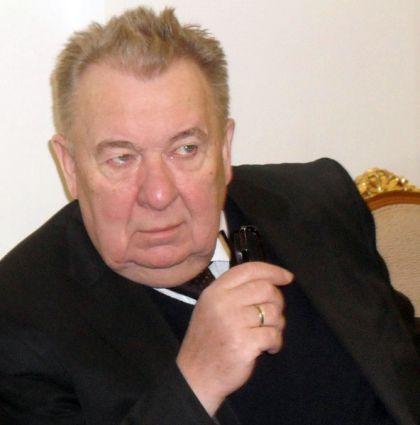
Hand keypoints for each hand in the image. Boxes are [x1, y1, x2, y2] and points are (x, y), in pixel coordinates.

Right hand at [176, 262, 292, 414]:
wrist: (196, 376)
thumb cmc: (208, 340)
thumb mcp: (211, 307)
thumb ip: (234, 292)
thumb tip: (269, 282)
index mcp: (215, 291)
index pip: (248, 270)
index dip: (271, 271)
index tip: (286, 277)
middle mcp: (223, 303)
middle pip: (265, 289)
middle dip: (277, 301)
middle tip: (274, 315)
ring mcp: (233, 323)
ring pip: (273, 312)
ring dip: (278, 324)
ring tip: (267, 334)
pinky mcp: (244, 343)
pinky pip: (273, 334)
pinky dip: (276, 341)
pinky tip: (268, 348)